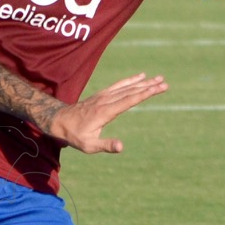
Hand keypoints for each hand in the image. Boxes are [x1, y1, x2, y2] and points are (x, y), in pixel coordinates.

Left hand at [47, 73, 167, 153]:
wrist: (59, 121)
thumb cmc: (74, 135)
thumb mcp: (88, 145)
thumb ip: (105, 146)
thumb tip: (121, 147)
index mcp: (106, 111)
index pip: (130, 100)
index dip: (146, 93)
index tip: (159, 88)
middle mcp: (106, 100)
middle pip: (131, 91)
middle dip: (149, 87)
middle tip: (165, 83)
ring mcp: (104, 96)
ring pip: (127, 87)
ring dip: (143, 82)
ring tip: (158, 78)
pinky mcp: (102, 95)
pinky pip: (119, 85)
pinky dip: (131, 80)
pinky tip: (140, 77)